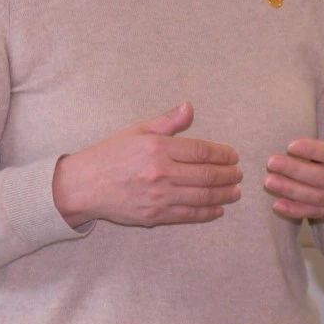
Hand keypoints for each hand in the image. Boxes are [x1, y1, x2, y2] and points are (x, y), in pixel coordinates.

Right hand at [53, 102, 241, 228]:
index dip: (222, 154)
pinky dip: (207, 213)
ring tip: (235, 191)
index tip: (233, 156)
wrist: (84, 186)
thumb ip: (167, 122)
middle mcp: (161, 172)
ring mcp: (159, 196)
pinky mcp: (155, 216)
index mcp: (158, 147)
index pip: (201, 151)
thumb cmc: (110, 154)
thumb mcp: (137, 130)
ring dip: (224, 194)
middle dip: (228, 175)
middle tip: (239, 174)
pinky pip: (188, 216)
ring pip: (202, 197)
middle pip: (206, 175)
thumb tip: (190, 108)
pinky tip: (218, 209)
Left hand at [264, 88, 323, 220]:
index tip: (291, 145)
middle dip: (295, 171)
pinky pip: (313, 212)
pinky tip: (276, 205)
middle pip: (321, 177)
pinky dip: (295, 210)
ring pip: (315, 196)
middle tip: (271, 162)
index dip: (313, 150)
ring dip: (290, 190)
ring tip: (269, 181)